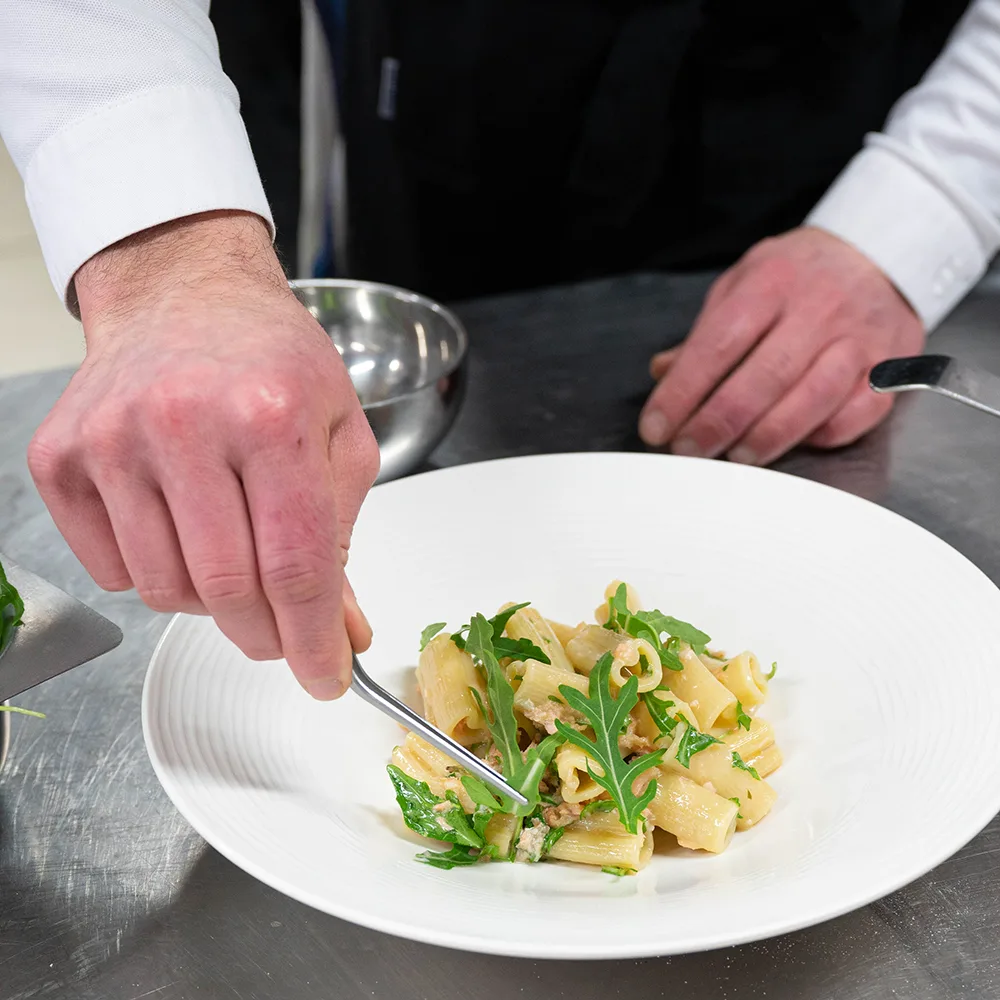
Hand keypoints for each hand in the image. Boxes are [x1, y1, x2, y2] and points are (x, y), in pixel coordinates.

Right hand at [28, 211, 379, 699]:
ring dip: (210, 602)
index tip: (325, 678)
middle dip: (266, 635)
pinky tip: (178, 523)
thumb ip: (343, 534)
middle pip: (229, 592)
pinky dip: (155, 572)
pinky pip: (112, 570)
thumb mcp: (340, 431)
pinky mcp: (61, 457)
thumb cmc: (272, 360)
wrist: (184, 295)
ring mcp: (112, 440)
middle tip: (283, 632)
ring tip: (232, 551)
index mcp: (272, 415)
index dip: (313, 642)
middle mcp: (185, 423)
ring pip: (166, 592)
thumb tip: (340, 630)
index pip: (296, 567)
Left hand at [638, 227, 924, 465]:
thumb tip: (663, 374)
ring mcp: (860, 337)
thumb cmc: (798, 275)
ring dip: (770, 436)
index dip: (683, 391)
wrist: (880, 250)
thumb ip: (705, 332)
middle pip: (765, 376)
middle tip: (689, 450)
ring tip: (737, 458)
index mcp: (772, 282)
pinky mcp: (892, 366)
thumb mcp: (743, 283)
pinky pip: (860, 412)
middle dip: (719, 423)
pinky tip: (796, 443)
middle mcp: (820, 307)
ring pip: (815, 398)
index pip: (719, 343)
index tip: (656, 427)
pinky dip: (825, 434)